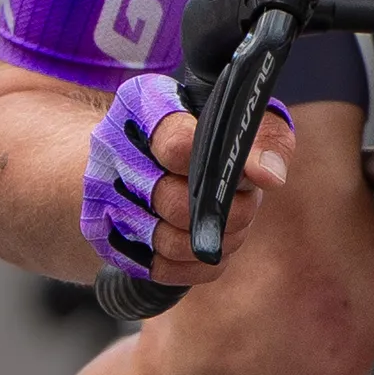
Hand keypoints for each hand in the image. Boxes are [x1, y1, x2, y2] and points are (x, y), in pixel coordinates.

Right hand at [80, 73, 292, 284]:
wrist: (129, 149)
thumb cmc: (198, 129)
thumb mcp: (234, 113)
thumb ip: (263, 135)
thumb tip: (269, 175)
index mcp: (143, 105)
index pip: (178, 145)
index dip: (220, 168)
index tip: (250, 177)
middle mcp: (112, 151)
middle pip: (176, 204)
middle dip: (227, 210)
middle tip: (244, 201)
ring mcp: (104, 197)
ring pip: (172, 242)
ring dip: (215, 239)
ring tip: (228, 221)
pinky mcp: (107, 239)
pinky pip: (163, 269)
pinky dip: (196, 263)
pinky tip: (207, 243)